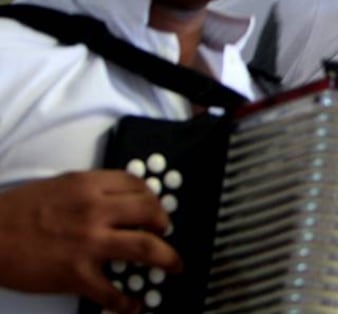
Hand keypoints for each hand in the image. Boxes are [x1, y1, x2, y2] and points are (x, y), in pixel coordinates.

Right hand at [0, 170, 181, 312]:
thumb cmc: (15, 212)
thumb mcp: (58, 186)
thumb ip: (89, 190)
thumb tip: (116, 199)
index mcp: (89, 186)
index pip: (137, 185)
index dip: (153, 196)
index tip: (155, 206)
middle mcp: (95, 211)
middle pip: (150, 213)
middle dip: (165, 223)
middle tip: (166, 232)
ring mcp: (89, 243)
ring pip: (146, 248)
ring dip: (167, 258)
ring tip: (174, 265)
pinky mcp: (76, 274)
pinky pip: (113, 292)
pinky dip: (127, 302)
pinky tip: (134, 306)